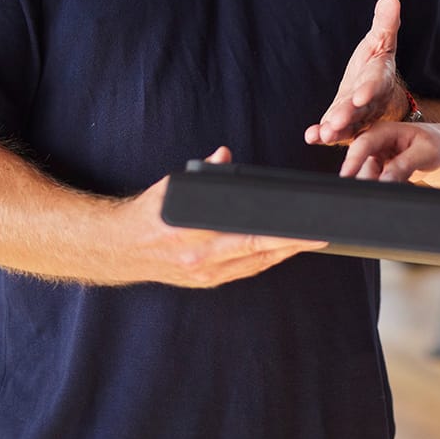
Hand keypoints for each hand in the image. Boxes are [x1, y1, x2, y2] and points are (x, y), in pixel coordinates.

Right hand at [132, 146, 326, 286]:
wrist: (120, 248)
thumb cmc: (148, 214)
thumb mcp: (173, 186)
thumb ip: (203, 173)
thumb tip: (224, 155)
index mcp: (193, 235)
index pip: (248, 235)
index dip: (282, 235)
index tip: (307, 228)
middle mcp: (200, 260)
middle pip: (258, 255)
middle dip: (292, 246)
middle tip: (319, 236)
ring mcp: (203, 275)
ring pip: (254, 267)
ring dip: (281, 255)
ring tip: (306, 242)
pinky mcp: (205, 282)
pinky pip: (243, 273)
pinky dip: (262, 262)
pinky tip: (278, 252)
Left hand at [305, 0, 409, 145]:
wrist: (378, 91)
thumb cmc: (377, 63)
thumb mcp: (382, 40)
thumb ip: (385, 22)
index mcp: (379, 78)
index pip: (375, 84)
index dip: (369, 91)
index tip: (360, 96)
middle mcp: (370, 101)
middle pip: (360, 110)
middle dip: (348, 116)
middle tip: (336, 122)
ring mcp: (357, 116)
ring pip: (348, 125)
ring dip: (336, 131)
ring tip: (323, 135)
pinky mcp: (343, 124)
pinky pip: (334, 131)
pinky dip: (322, 135)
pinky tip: (312, 137)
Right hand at [338, 121, 439, 183]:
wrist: (438, 149)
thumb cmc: (433, 144)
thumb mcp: (425, 152)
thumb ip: (404, 165)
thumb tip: (384, 180)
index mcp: (384, 129)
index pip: (364, 144)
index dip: (353, 160)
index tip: (346, 176)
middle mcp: (374, 142)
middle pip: (360, 163)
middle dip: (365, 177)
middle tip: (382, 190)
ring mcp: (374, 156)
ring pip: (366, 176)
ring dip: (379, 184)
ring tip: (406, 182)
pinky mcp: (376, 170)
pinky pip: (374, 183)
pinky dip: (385, 188)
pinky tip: (404, 184)